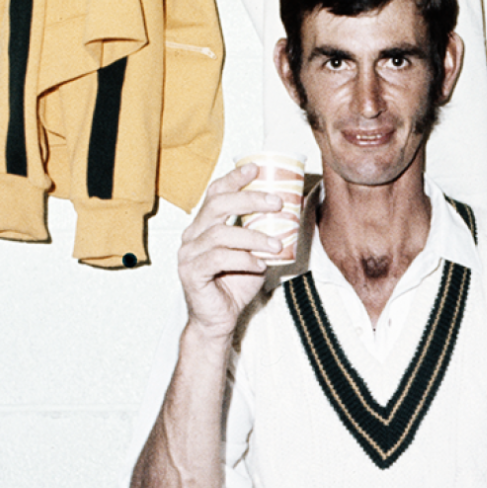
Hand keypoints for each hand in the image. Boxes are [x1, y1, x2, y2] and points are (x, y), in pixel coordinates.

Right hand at [176, 164, 284, 339]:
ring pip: (221, 234)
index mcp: (205, 225)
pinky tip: (260, 264)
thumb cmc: (236, 284)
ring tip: (277, 245)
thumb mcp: (258, 253)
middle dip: (250, 200)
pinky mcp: (191, 273)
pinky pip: (218, 259)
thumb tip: (297, 206)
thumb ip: (269, 231)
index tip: (257, 168)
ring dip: (254, 237)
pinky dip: (243, 259)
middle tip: (277, 202)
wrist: (220, 319)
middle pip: (218, 205)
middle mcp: (193, 235)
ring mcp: (189, 254)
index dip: (234, 178)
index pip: (216, 193)